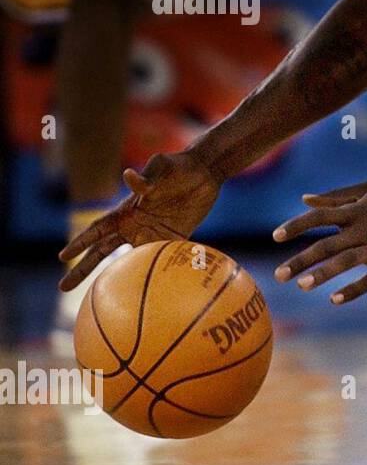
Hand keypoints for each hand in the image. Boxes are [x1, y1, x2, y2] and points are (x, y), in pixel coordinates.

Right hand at [58, 151, 222, 289]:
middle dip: (83, 268)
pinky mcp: (174, 239)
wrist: (206, 172)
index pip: (97, 230)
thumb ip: (146, 177)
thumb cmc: (178, 166)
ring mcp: (153, 233)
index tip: (62, 256)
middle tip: (63, 288)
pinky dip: (154, 275)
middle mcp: (135, 225)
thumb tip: (128, 175)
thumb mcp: (161, 167)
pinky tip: (149, 295)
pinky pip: (161, 260)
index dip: (80, 242)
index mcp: (126, 210)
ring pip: (130, 260)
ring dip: (117, 278)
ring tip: (100, 298)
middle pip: (103, 251)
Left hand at [273, 180, 366, 303]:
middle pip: (326, 245)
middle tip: (278, 275)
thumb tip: (304, 199)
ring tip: (300, 286)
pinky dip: (352, 290)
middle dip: (300, 260)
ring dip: (321, 275)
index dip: (296, 226)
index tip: (275, 236)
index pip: (319, 217)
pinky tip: (334, 299)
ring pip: (344, 263)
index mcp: (357, 210)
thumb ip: (337, 196)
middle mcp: (365, 230)